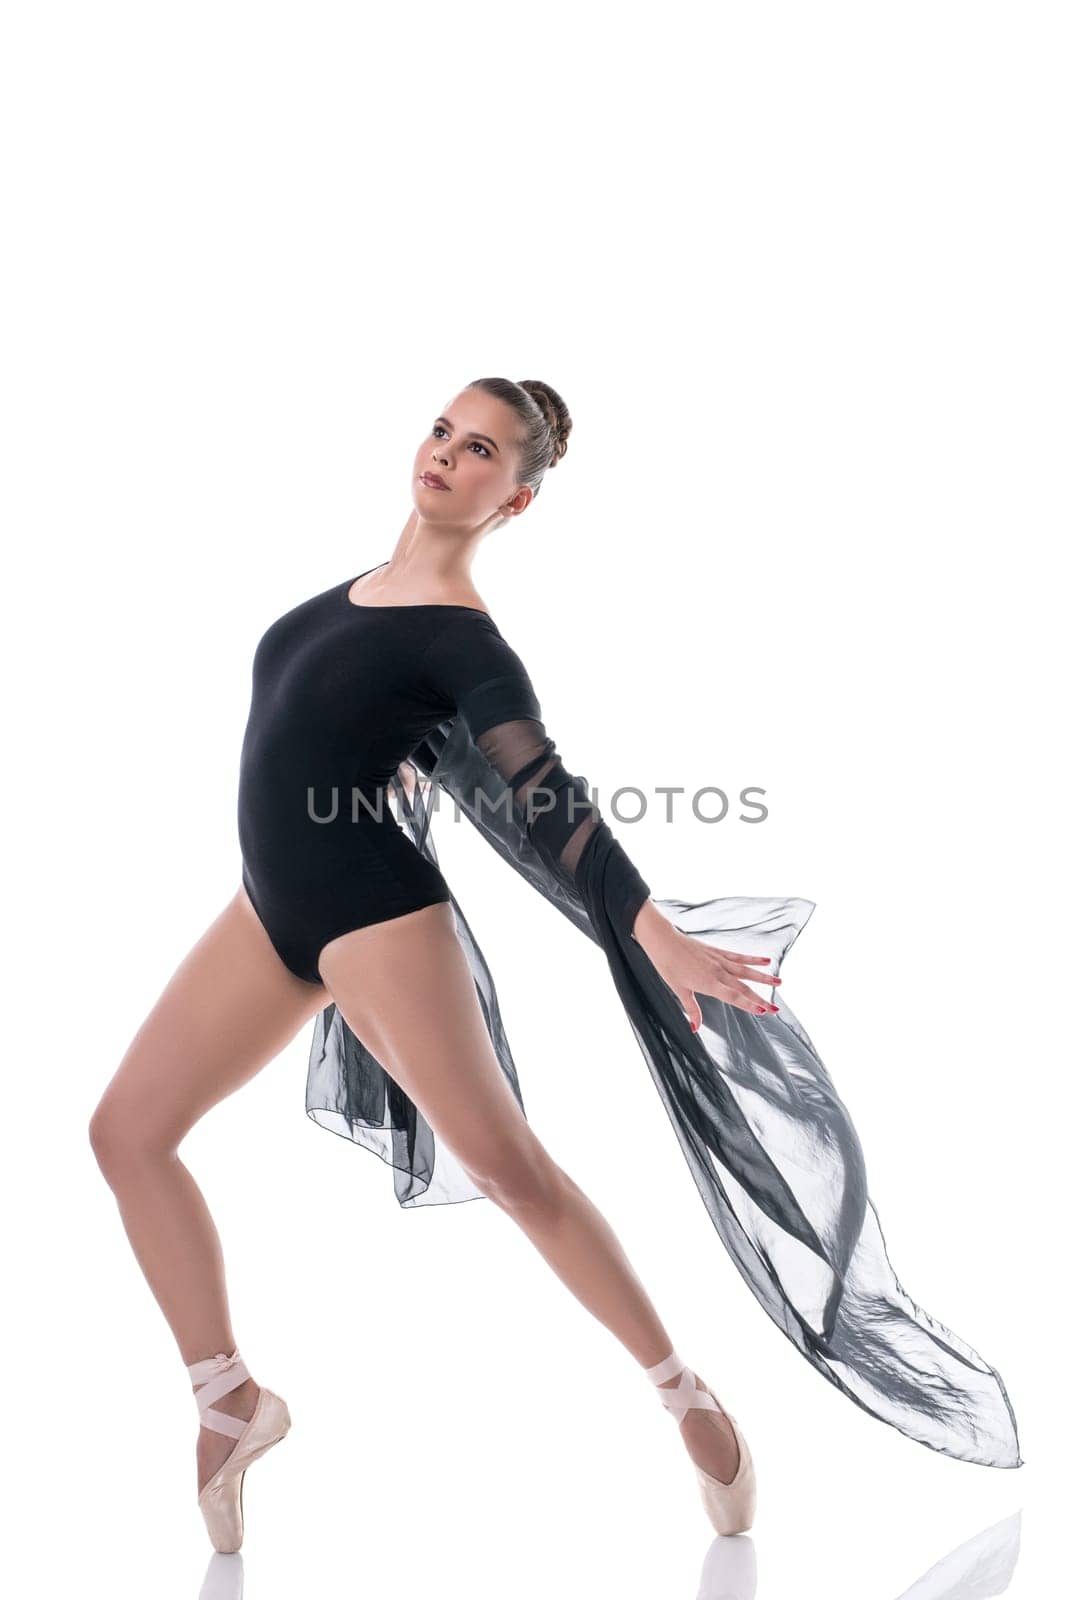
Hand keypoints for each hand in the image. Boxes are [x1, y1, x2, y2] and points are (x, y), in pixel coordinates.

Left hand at [632, 900, 780, 1026]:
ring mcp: (720, 960)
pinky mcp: (718, 952)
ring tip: (779, 983)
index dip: (748, 1004)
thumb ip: (691, 1009)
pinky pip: (739, 957)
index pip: (733, 996)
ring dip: (763, 978)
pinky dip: (753, 959)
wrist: (663, 940)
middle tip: (776, 1010)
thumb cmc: (668, 966)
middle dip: (761, 999)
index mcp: (708, 983)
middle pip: (743, 987)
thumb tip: (696, 1028)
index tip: (763, 1011)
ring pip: (746, 971)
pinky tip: (767, 960)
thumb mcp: (678, 990)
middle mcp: (718, 971)